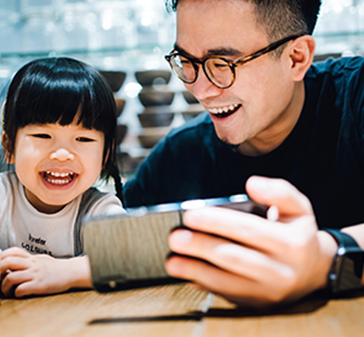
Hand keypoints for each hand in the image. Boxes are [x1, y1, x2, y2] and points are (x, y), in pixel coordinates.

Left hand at [0, 247, 91, 297]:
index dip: (2, 257)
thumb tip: (15, 264)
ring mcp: (35, 274)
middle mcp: (32, 265)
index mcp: (32, 258)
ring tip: (8, 291)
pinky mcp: (39, 285)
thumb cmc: (57, 268)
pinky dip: (16, 294)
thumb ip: (28, 261)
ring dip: (4, 286)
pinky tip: (20, 294)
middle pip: (8, 262)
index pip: (13, 251)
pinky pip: (21, 289)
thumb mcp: (41, 260)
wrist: (71, 272)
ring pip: (11, 277)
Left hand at [165, 176, 336, 307]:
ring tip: (173, 260)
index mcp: (290, 242)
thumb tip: (252, 183)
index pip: (247, 229)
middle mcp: (280, 270)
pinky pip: (227, 295)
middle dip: (200, 246)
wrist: (315, 271)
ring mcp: (268, 291)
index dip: (216, 221)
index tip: (191, 215)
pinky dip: (204, 284)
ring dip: (196, 270)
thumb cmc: (299, 234)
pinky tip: (188, 274)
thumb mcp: (298, 206)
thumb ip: (278, 191)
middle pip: (232, 257)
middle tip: (175, 237)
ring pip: (226, 281)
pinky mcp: (257, 303)